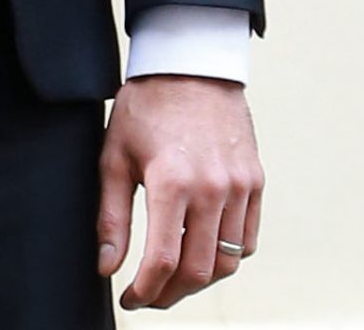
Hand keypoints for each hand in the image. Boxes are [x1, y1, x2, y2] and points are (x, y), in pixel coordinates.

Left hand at [96, 74, 261, 310]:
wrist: (192, 65)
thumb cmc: (146, 107)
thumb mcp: (114, 156)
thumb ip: (111, 216)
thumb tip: (108, 267)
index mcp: (171, 181)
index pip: (163, 261)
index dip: (145, 292)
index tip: (130, 299)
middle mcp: (212, 188)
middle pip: (198, 271)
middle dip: (171, 295)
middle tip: (150, 295)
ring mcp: (239, 186)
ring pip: (228, 262)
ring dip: (200, 280)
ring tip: (174, 277)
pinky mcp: (255, 182)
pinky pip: (247, 240)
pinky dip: (226, 257)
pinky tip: (201, 251)